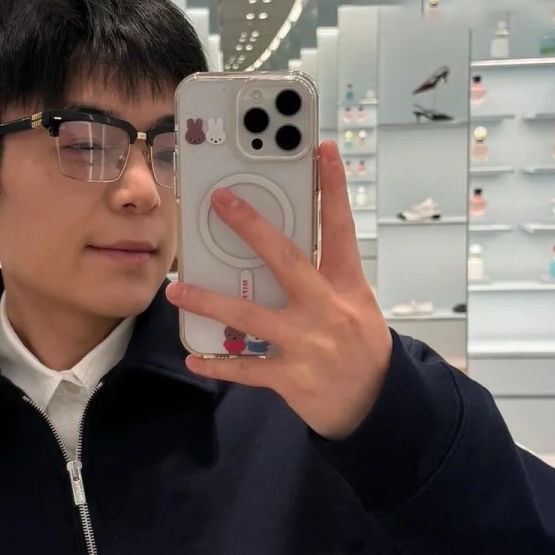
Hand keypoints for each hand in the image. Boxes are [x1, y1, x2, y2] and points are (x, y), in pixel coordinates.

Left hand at [165, 139, 393, 438]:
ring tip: (177, 290)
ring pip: (250, 317)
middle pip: (286, 260)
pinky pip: (246, 369)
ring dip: (209, 301)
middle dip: (251, 228)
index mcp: (347, 286)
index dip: (332, 187)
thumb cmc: (360, 345)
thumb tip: (274, 246)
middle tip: (220, 201)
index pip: (340, 228)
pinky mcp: (291, 377)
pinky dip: (217, 365)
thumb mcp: (355, 303)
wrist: (377, 405)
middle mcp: (327, 309)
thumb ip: (322, 276)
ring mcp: (308, 344)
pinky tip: (194, 358)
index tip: (322, 149)